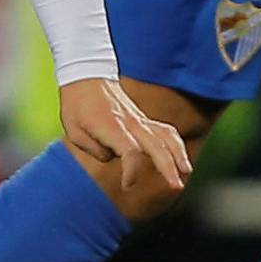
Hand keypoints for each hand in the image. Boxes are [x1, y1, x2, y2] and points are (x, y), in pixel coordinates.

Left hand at [59, 78, 190, 195]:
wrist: (86, 74)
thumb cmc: (76, 104)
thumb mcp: (73, 130)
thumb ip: (95, 149)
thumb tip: (114, 157)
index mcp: (112, 127)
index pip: (130, 151)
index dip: (132, 170)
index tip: (127, 185)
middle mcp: (131, 123)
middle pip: (156, 145)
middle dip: (168, 167)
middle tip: (176, 187)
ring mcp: (139, 119)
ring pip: (167, 136)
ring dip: (178, 155)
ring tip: (186, 173)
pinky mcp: (143, 119)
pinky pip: (165, 131)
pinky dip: (175, 145)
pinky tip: (180, 160)